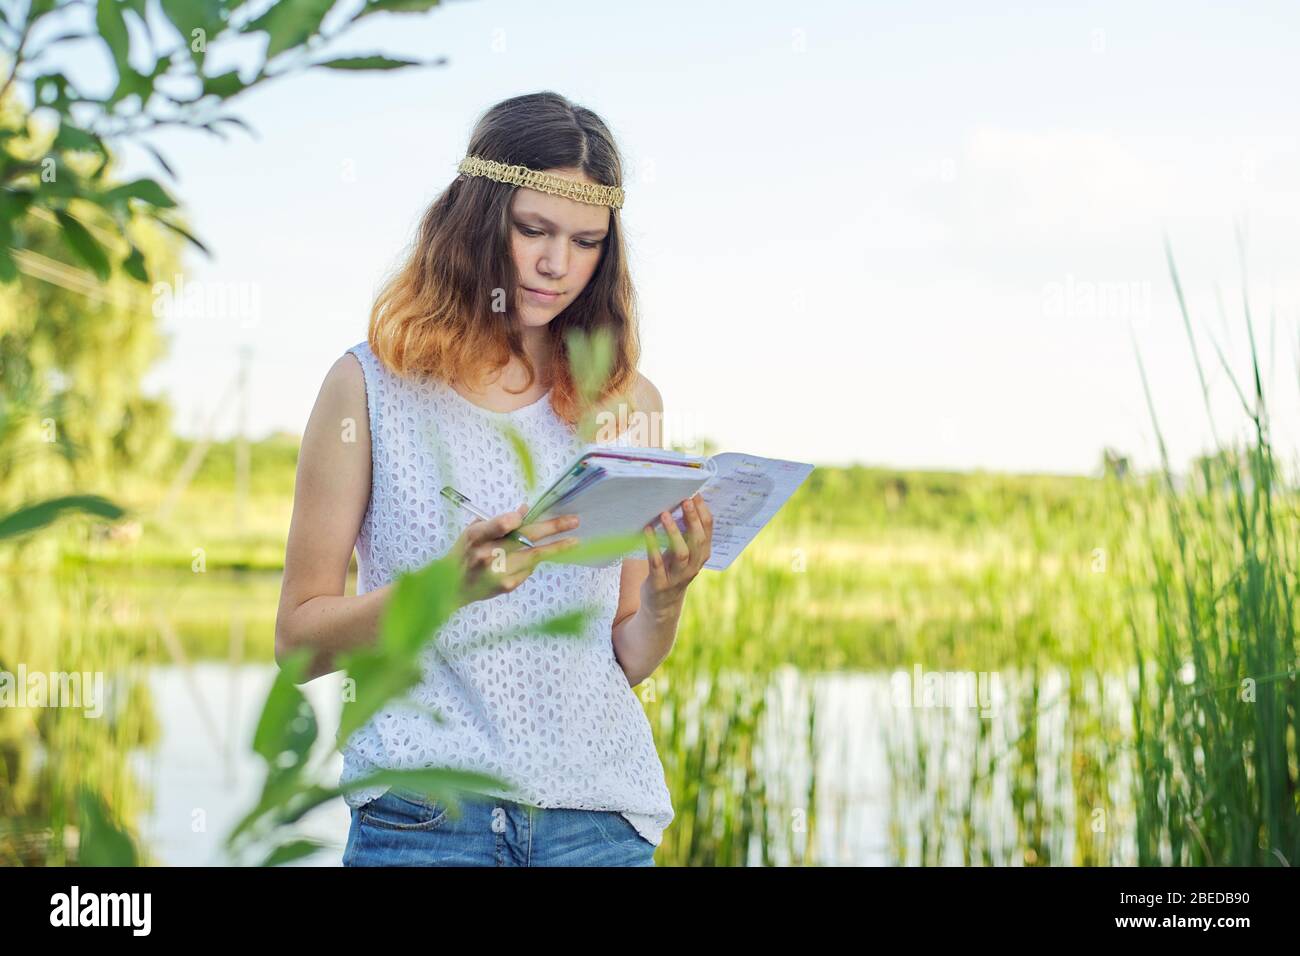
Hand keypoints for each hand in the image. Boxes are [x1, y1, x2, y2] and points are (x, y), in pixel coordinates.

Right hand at [451, 503, 581, 607]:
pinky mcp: (506, 585)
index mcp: (476, 536)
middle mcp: (486, 554)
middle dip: (552, 528)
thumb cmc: (464, 553)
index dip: (513, 520)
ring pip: (534, 556)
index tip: (526, 515)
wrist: (452, 587)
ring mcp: (498, 572)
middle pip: (525, 538)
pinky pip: (527, 570)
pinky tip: (529, 560)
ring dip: (557, 548)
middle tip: (573, 521)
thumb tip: (525, 510)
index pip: (498, 525)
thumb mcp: (474, 531)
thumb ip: (498, 522)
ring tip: (575, 542)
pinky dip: (531, 562)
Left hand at [641, 492, 712, 613]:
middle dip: (693, 519)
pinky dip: (652, 546)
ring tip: (664, 514)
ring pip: (681, 553)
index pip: (708, 530)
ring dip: (673, 532)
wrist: (662, 604)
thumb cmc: (672, 569)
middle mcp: (694, 565)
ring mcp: (678, 576)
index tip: (696, 494)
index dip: (703, 512)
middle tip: (685, 500)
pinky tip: (647, 530)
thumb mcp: (684, 551)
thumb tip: (684, 501)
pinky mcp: (660, 584)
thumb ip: (686, 532)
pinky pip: (657, 564)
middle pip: (698, 540)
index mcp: (702, 554)